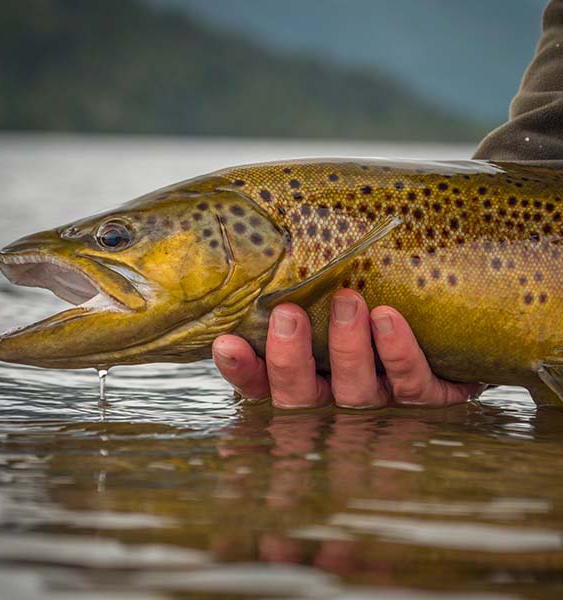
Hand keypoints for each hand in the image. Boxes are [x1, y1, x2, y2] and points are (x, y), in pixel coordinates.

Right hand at [212, 289, 482, 408]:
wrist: (450, 332)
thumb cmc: (372, 311)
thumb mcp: (329, 305)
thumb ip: (303, 292)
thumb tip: (268, 251)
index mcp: (306, 381)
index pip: (262, 384)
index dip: (243, 370)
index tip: (227, 342)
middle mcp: (336, 400)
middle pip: (302, 398)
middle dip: (291, 359)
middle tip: (288, 313)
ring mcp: (382, 404)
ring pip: (356, 393)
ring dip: (348, 350)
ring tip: (347, 301)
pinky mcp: (428, 398)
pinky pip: (412, 385)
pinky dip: (398, 353)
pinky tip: (388, 318)